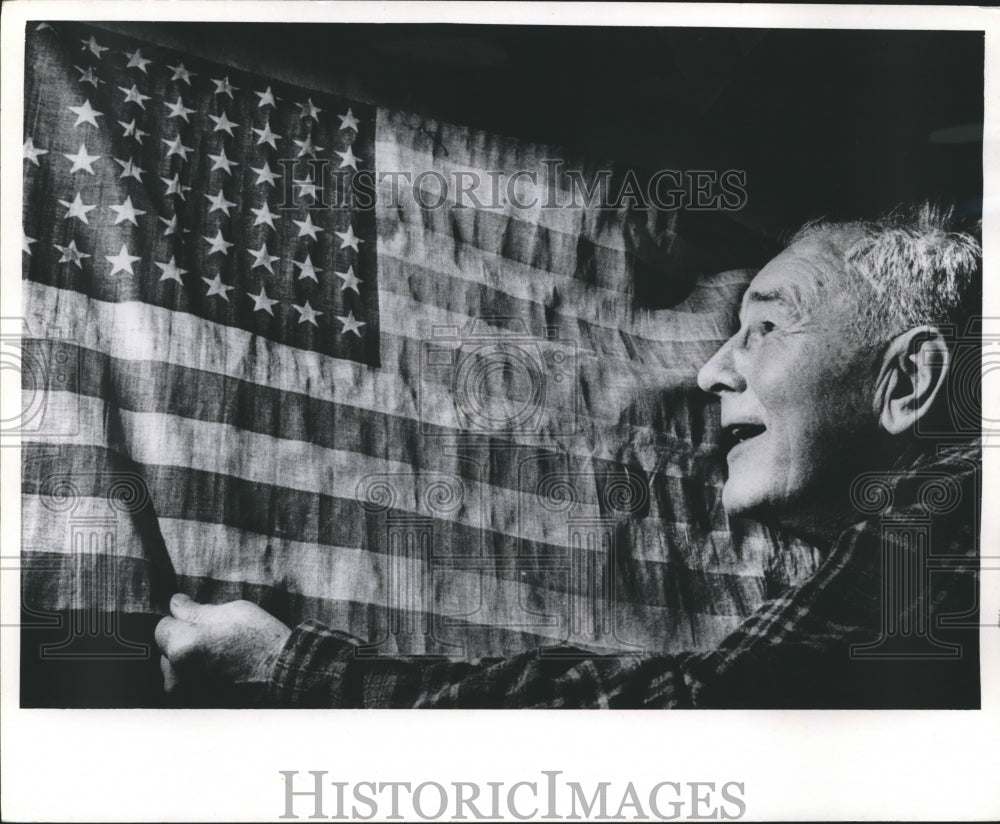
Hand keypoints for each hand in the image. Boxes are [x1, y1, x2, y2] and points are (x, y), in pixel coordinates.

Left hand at [154, 593, 291, 695]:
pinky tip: (221, 671)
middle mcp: (176, 675)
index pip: (162, 626)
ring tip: (221, 657)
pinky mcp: (194, 706)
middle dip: (184, 641)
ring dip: (190, 661)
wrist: (283, 677)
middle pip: (166, 649)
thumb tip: (175, 603)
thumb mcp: (231, 612)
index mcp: (181, 646)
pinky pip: (187, 684)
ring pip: (176, 669)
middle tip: (216, 639)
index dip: (182, 619)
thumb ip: (196, 609)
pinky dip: (198, 677)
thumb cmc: (261, 642)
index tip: (199, 620)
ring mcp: (185, 694)